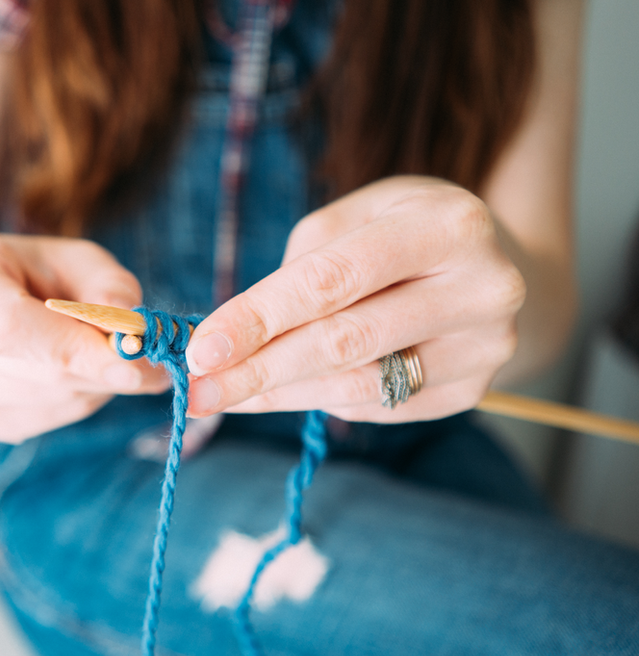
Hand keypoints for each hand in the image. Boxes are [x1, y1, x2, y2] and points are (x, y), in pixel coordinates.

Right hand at [0, 232, 169, 441]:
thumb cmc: (30, 272)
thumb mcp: (73, 257)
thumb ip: (108, 283)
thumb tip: (130, 323)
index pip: (7, 325)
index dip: (72, 347)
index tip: (130, 358)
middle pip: (34, 369)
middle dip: (103, 369)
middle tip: (158, 365)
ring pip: (47, 399)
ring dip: (96, 385)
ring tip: (114, 357)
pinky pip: (45, 419)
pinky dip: (78, 400)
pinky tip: (80, 374)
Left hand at [184, 176, 526, 422]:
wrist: (491, 263)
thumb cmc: (403, 231)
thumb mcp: (356, 216)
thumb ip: (301, 270)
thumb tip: (235, 342)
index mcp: (447, 227)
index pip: (332, 281)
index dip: (258, 318)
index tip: (201, 349)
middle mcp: (482, 289)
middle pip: (344, 341)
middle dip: (257, 370)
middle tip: (196, 390)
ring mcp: (486, 347)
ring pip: (359, 385)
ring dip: (280, 395)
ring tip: (225, 396)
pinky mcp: (474, 389)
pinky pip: (378, 406)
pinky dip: (322, 400)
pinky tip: (286, 390)